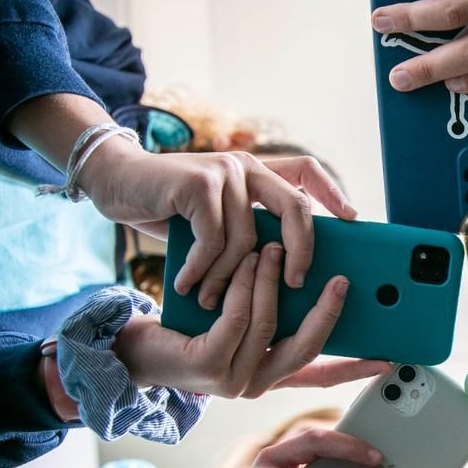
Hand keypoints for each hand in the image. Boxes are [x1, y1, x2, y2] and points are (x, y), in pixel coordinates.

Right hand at [81, 140, 354, 308]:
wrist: (115, 182)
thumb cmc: (167, 209)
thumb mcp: (214, 220)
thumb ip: (246, 232)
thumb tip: (284, 273)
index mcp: (256, 174)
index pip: (305, 171)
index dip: (331, 191)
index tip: (352, 218)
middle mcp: (246, 167)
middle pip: (295, 207)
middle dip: (302, 250)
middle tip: (294, 285)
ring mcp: (224, 172)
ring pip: (247, 238)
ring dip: (229, 278)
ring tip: (209, 300)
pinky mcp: (198, 184)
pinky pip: (215, 240)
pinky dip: (202, 270)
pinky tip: (187, 285)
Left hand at [114, 243, 390, 398]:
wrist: (128, 347)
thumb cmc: (184, 330)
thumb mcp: (235, 323)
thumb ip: (269, 316)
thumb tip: (308, 280)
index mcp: (267, 376)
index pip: (320, 376)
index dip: (355, 368)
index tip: (388, 360)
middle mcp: (254, 384)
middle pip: (306, 349)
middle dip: (327, 312)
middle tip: (341, 280)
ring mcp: (231, 380)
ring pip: (270, 324)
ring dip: (276, 282)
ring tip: (277, 249)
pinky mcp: (208, 366)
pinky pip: (239, 318)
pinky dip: (248, 286)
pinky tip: (250, 262)